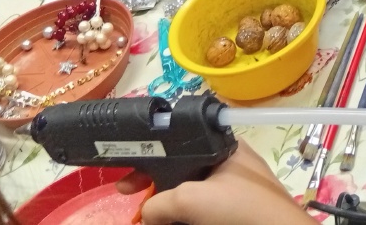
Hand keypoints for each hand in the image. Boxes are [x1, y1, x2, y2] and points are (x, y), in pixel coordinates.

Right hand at [116, 141, 312, 224]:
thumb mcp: (188, 198)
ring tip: (152, 220)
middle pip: (181, 174)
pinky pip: (203, 212)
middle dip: (155, 192)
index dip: (149, 162)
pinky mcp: (237, 212)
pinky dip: (186, 218)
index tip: (128, 183)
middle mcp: (229, 164)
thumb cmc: (236, 206)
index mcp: (223, 147)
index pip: (179, 147)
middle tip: (130, 199)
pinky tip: (175, 223)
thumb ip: (157, 203)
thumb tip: (146, 215)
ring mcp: (235, 190)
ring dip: (170, 211)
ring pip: (191, 197)